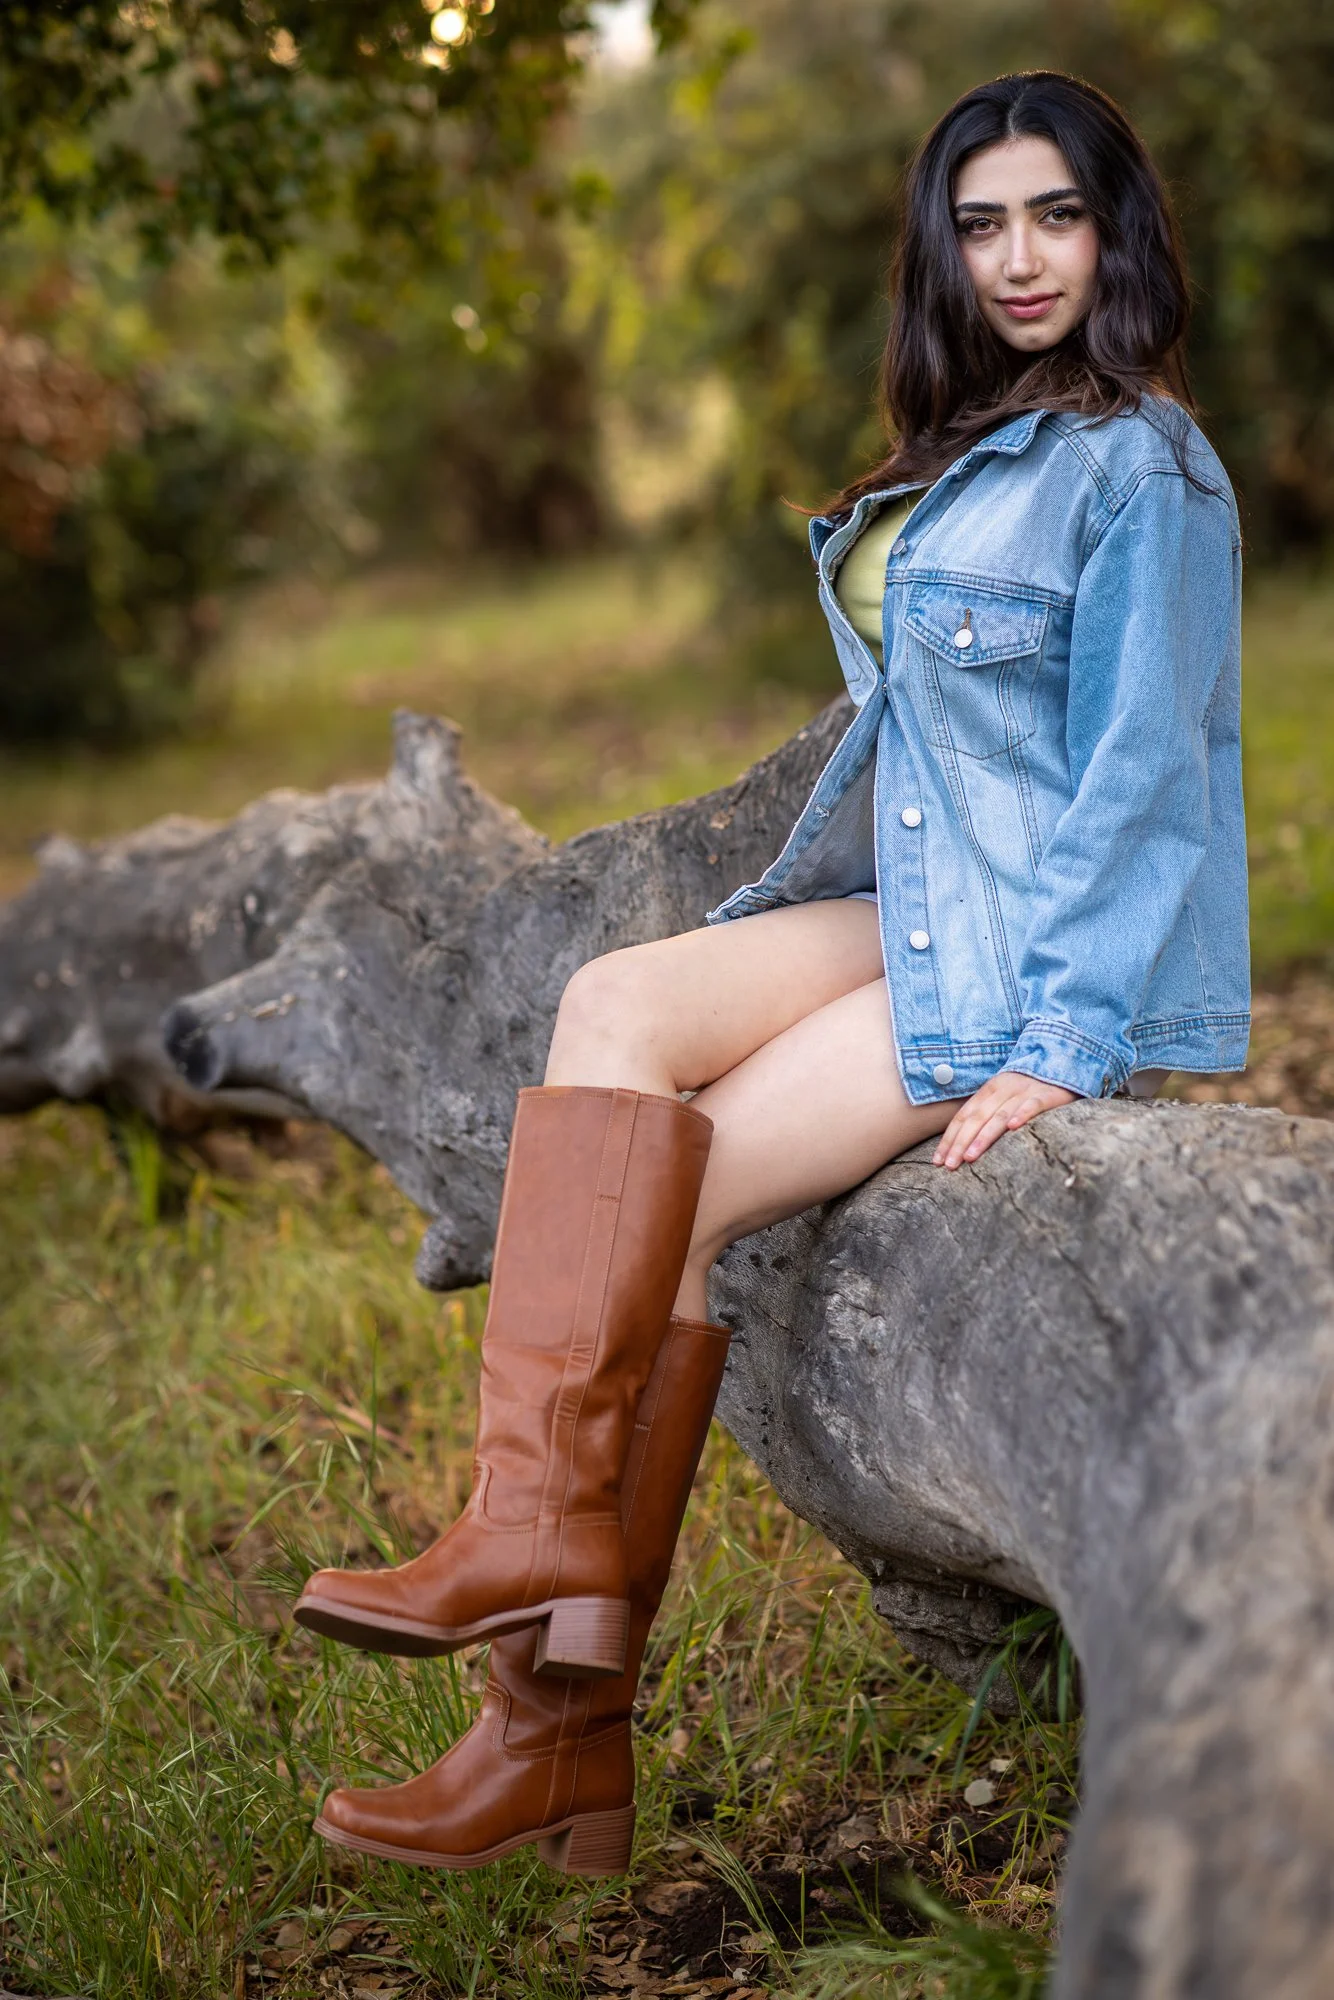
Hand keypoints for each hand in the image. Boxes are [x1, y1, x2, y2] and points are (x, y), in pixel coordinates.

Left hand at [933, 1070, 1076, 1170]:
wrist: (1061, 1063)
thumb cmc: (1028, 1088)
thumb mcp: (1003, 1096)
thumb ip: (986, 1113)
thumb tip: (962, 1142)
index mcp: (989, 1090)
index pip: (963, 1116)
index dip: (949, 1138)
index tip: (937, 1160)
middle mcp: (1002, 1090)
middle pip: (976, 1118)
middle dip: (960, 1143)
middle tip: (949, 1165)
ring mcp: (1024, 1092)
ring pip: (1000, 1115)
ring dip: (983, 1136)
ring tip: (970, 1156)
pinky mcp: (1046, 1095)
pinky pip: (1032, 1105)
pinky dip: (1022, 1114)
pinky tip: (1013, 1128)